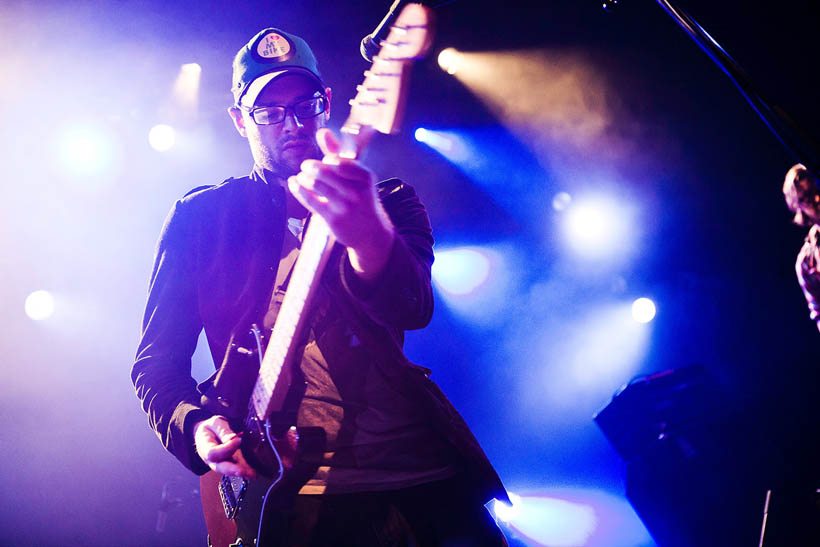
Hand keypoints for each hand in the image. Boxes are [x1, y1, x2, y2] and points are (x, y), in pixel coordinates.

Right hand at [193, 416, 256, 478]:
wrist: (208, 433)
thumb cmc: (211, 427)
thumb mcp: (215, 423)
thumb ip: (223, 431)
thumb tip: (233, 438)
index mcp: (205, 447)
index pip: (213, 453)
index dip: (225, 449)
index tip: (238, 440)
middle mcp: (211, 459)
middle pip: (220, 467)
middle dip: (232, 470)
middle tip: (242, 471)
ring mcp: (220, 463)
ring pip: (230, 470)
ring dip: (241, 472)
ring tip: (252, 474)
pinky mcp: (230, 463)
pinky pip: (237, 467)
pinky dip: (245, 470)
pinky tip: (254, 473)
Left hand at [288, 128, 394, 280]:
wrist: (371, 233)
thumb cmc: (361, 199)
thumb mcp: (356, 176)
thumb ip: (338, 154)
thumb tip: (323, 132)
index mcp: (365, 177)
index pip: (339, 161)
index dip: (328, 161)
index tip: (325, 162)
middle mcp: (357, 191)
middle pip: (326, 171)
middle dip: (311, 167)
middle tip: (306, 167)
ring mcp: (345, 206)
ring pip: (316, 185)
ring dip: (303, 178)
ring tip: (301, 177)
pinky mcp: (333, 219)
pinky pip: (310, 200)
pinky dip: (298, 189)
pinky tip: (294, 184)